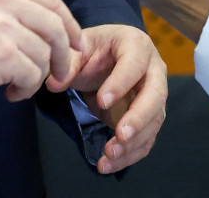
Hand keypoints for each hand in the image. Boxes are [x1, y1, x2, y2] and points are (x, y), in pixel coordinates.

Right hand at [0, 0, 82, 107]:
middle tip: (61, 74)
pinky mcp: (0, 57)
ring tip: (19, 85)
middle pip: (55, 26)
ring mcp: (2, 27)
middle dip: (65, 54)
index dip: (69, 23)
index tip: (77, 43)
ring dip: (38, 76)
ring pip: (45, 54)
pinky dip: (26, 89)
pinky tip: (10, 93)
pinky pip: (32, 75)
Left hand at [47, 24, 167, 173]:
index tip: (102, 101)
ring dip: (134, 142)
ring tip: (109, 155)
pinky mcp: (150, 118)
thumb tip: (53, 84)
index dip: (121, 83)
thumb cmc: (95, 50)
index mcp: (136, 45)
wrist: (106, 59)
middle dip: (139, 118)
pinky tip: (108, 164)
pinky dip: (129, 154)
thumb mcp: (80, 49)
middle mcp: (153, 70)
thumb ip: (68, 64)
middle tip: (120, 135)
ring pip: (154, 121)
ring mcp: (155, 95)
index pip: (134, 63)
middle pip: (156, 94)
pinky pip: (146, 139)